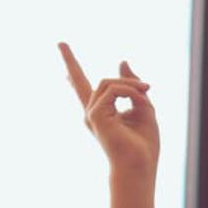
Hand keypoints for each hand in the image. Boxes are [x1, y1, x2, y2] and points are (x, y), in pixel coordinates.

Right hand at [60, 43, 158, 175]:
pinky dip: (132, 91)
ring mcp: (92, 114)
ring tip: (147, 91)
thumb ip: (133, 85)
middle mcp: (92, 112)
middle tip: (60, 43)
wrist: (140, 164)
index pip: (83, 86)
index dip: (72, 69)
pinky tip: (142, 97)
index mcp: (103, 111)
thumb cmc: (144, 142)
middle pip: (83, 80)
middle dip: (70, 61)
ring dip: (132, 84)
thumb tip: (122, 61)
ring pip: (109, 82)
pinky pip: (115, 90)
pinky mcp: (95, 115)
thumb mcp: (143, 106)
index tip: (60, 50)